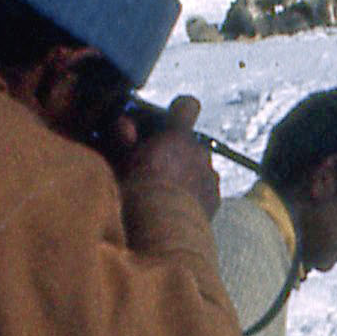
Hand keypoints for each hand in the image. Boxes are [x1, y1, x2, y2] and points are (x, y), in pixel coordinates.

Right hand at [118, 95, 219, 218]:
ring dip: (185, 170)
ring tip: (165, 187)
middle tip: (156, 162)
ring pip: (198, 164)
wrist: (164, 229)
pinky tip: (177, 203)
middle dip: (176, 148)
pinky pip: (205, 187)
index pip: (186, 106)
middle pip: (190, 141)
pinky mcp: (214, 199)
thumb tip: (125, 126)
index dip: (179, 110)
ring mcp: (210, 175)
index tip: (171, 117)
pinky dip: (194, 191)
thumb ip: (124, 137)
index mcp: (176, 135)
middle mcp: (198, 151)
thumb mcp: (121, 158)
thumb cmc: (139, 192)